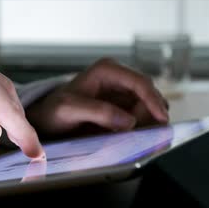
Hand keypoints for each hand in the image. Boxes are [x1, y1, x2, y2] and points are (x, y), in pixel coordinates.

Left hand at [26, 58, 169, 136]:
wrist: (46, 121)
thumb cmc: (54, 111)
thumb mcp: (70, 110)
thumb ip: (99, 112)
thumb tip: (129, 121)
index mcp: (107, 70)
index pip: (140, 82)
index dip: (154, 100)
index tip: (162, 118)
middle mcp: (118, 78)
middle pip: (149, 95)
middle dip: (151, 114)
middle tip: (143, 134)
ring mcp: (122, 94)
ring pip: (149, 107)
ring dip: (147, 122)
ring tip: (128, 136)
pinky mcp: (124, 108)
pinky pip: (142, 117)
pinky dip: (142, 128)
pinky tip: (130, 137)